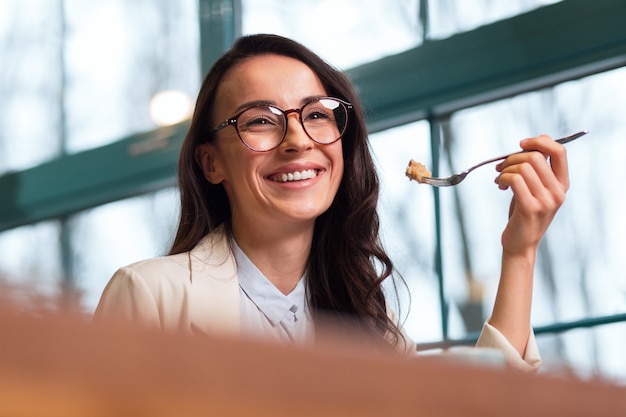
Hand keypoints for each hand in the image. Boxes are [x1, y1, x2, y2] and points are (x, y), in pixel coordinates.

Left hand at [495, 134, 568, 255]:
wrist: (520, 244)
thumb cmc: (524, 213)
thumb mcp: (535, 189)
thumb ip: (537, 169)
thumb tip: (530, 143)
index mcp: (562, 184)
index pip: (559, 151)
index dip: (539, 141)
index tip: (521, 144)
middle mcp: (558, 192)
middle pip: (536, 156)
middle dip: (513, 156)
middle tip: (501, 166)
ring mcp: (546, 201)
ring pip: (523, 167)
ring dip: (505, 168)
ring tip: (500, 178)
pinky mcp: (530, 208)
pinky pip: (514, 179)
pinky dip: (502, 177)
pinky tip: (500, 185)